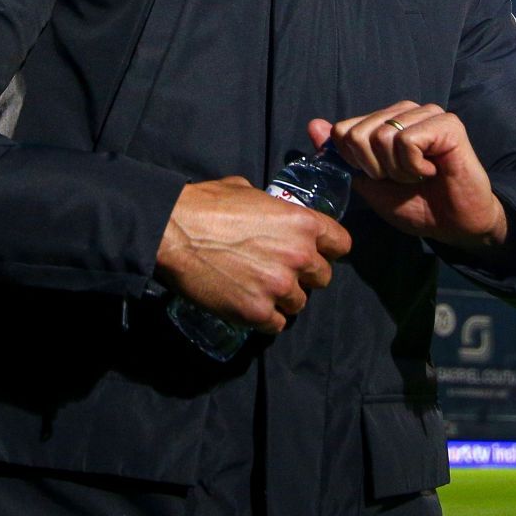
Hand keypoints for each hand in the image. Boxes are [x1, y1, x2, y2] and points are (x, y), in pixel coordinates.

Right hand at [155, 176, 351, 332]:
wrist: (174, 232)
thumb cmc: (207, 205)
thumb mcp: (248, 192)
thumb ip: (272, 208)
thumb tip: (271, 214)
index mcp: (302, 222)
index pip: (341, 244)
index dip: (328, 250)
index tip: (316, 253)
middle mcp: (298, 255)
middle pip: (322, 277)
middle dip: (304, 276)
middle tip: (279, 272)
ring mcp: (279, 286)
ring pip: (299, 303)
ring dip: (283, 298)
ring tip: (258, 289)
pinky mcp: (257, 312)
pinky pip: (276, 324)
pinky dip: (265, 318)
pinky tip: (249, 305)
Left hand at [310, 102, 507, 252]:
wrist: (456, 225)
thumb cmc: (416, 205)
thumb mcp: (370, 184)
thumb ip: (344, 156)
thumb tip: (314, 125)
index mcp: (385, 121)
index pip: (343, 130)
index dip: (356, 163)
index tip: (381, 177)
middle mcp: (405, 110)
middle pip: (359, 134)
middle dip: (376, 169)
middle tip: (403, 179)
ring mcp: (428, 113)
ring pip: (382, 137)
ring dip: (398, 170)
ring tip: (419, 176)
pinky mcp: (448, 124)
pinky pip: (407, 141)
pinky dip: (414, 166)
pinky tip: (432, 171)